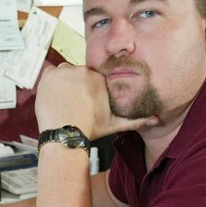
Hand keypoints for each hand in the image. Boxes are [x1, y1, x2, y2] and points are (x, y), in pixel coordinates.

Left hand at [35, 63, 156, 138]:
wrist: (66, 135)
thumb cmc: (90, 130)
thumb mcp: (115, 124)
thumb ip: (135, 120)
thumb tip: (156, 119)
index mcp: (99, 78)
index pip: (90, 77)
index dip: (85, 89)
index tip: (82, 101)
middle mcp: (83, 71)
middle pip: (77, 74)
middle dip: (74, 86)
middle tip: (72, 103)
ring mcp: (65, 71)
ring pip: (64, 73)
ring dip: (63, 83)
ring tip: (64, 101)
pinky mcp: (49, 75)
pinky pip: (49, 73)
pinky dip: (50, 83)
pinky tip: (54, 97)